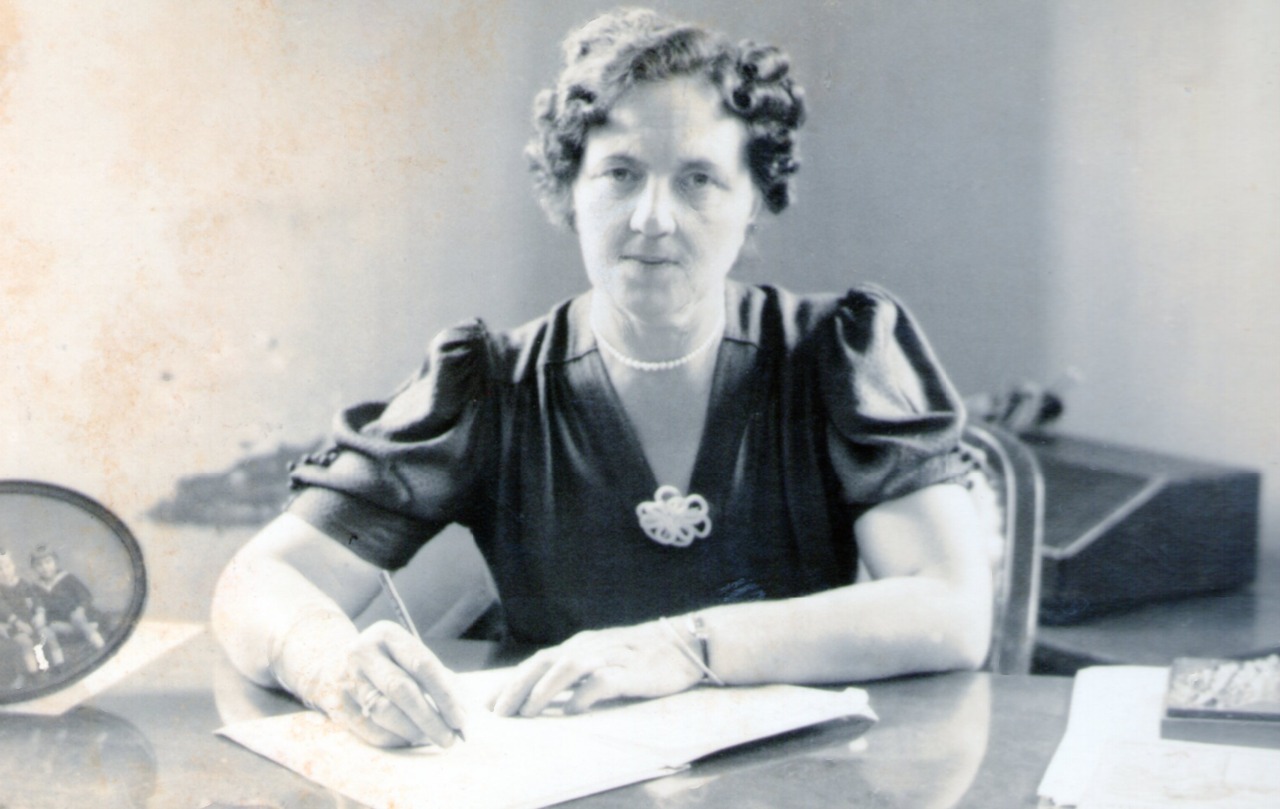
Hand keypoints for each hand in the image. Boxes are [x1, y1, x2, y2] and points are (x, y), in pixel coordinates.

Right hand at [279, 618, 468, 748]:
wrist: (330, 662)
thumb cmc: (386, 661)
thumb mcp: (407, 655)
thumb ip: (436, 676)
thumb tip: (463, 710)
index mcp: (388, 634)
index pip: (422, 665)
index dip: (445, 694)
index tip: (461, 719)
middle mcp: (363, 652)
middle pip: (402, 690)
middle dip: (431, 718)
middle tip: (450, 739)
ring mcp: (346, 677)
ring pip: (385, 711)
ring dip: (413, 731)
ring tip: (431, 738)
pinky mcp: (337, 703)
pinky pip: (370, 729)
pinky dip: (394, 738)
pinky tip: (409, 740)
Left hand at [491, 620, 703, 717]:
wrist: (684, 644)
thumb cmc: (641, 656)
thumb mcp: (602, 657)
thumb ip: (576, 671)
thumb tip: (544, 693)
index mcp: (579, 645)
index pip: (538, 662)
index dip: (512, 682)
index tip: (491, 704)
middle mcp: (590, 647)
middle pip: (545, 662)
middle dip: (518, 687)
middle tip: (500, 713)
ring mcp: (610, 657)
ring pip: (569, 667)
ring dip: (545, 690)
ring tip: (528, 712)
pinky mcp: (631, 671)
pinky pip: (603, 681)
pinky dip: (584, 695)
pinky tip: (573, 711)